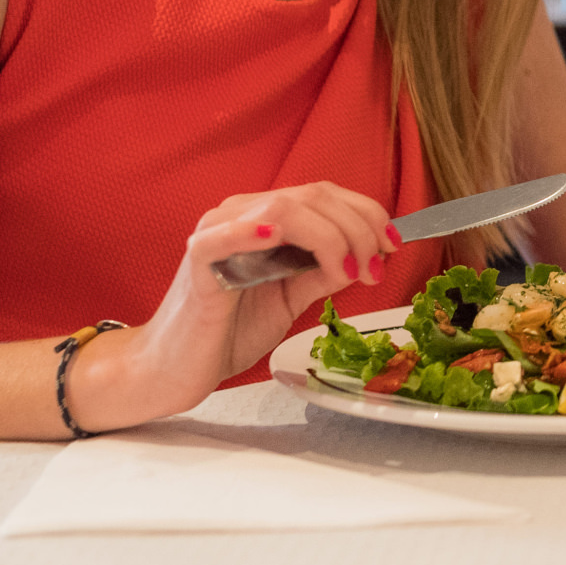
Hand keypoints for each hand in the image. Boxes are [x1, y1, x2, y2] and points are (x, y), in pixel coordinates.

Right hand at [70, 181, 394, 430]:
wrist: (173, 369)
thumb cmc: (228, 332)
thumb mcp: (291, 298)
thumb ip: (322, 273)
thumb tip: (368, 255)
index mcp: (265, 218)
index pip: (324, 195)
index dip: (366, 213)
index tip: (393, 245)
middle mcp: (241, 214)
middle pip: (313, 197)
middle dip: (358, 228)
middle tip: (377, 266)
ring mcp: (216, 233)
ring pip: (283, 208)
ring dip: (329, 236)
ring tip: (349, 269)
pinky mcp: (197, 263)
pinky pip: (221, 236)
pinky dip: (250, 230)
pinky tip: (274, 235)